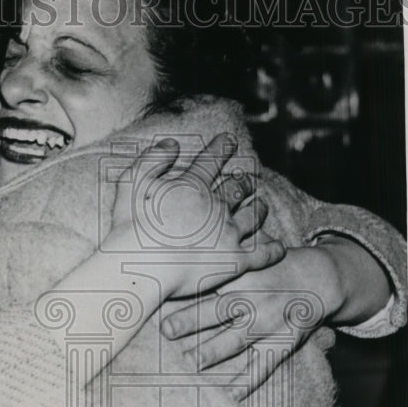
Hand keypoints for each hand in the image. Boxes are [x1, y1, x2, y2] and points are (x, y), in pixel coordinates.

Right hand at [107, 133, 285, 298]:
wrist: (140, 266)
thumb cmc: (129, 229)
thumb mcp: (130, 184)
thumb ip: (151, 159)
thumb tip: (172, 143)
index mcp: (193, 186)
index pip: (212, 160)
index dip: (222, 147)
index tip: (229, 140)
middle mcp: (217, 205)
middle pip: (239, 188)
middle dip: (245, 181)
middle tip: (249, 179)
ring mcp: (228, 233)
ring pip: (255, 216)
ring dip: (260, 208)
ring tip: (263, 206)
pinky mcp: (235, 260)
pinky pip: (263, 253)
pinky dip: (273, 248)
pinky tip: (278, 247)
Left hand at [160, 245, 341, 398]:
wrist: (321, 278)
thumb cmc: (272, 263)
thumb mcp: (253, 248)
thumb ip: (224, 244)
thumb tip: (186, 234)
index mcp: (243, 273)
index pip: (210, 279)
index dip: (186, 286)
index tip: (161, 292)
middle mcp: (254, 299)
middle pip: (218, 309)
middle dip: (192, 320)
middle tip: (166, 330)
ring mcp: (268, 324)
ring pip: (236, 341)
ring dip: (212, 352)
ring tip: (188, 364)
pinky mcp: (282, 344)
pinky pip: (263, 367)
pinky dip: (247, 383)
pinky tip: (229, 396)